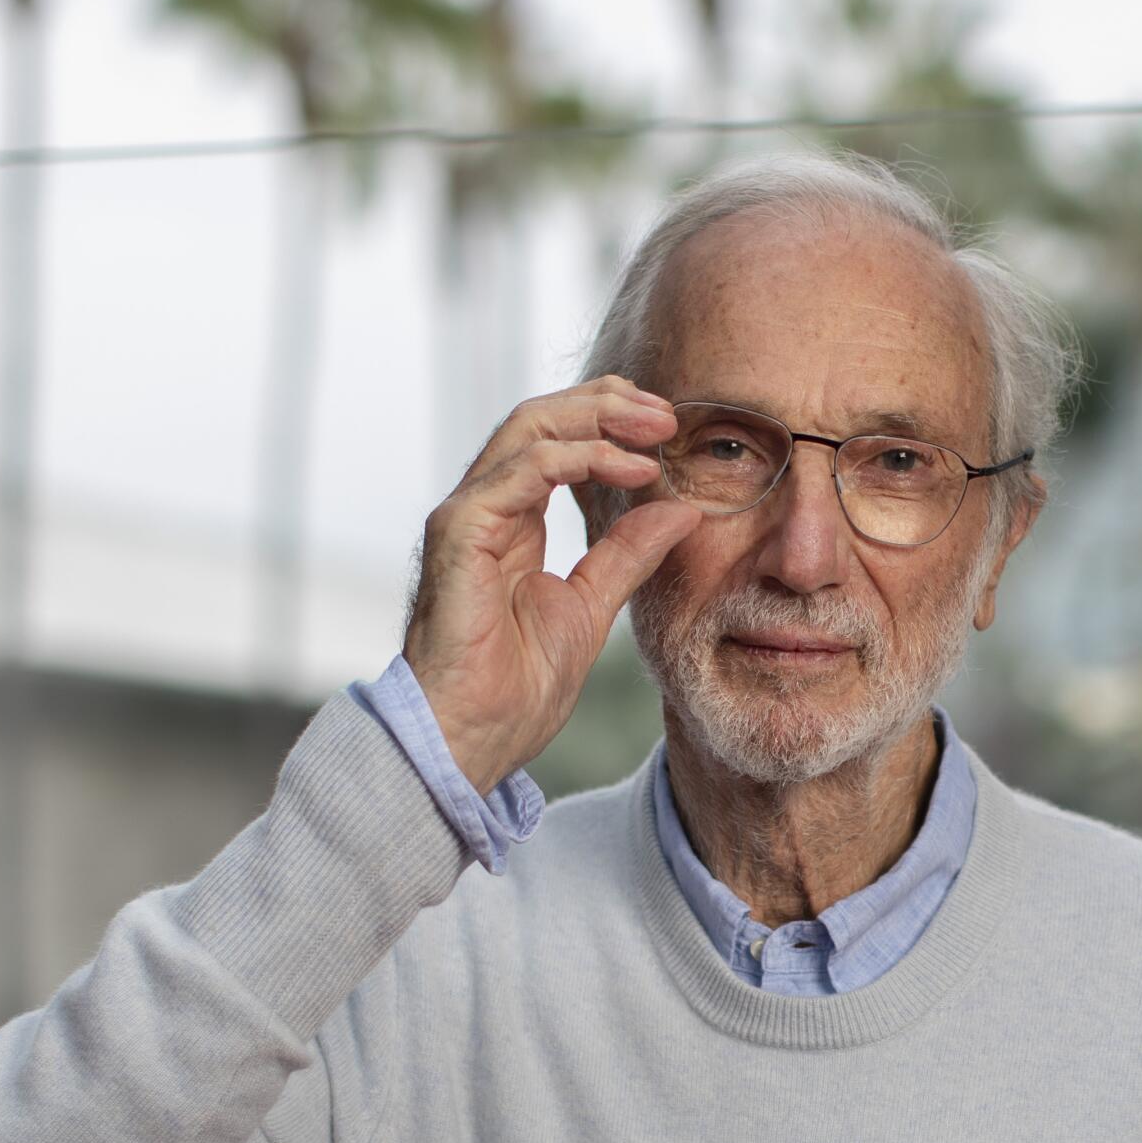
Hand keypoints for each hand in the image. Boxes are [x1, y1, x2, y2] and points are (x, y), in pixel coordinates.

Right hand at [403, 378, 692, 794]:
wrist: (473, 738)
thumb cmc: (515, 689)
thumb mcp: (592, 607)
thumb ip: (628, 554)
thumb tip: (681, 509)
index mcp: (510, 523)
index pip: (554, 443)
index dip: (608, 423)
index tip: (668, 430)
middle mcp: (484, 508)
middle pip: (541, 420)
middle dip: (607, 404)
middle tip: (668, 414)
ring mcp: (467, 515)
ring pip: (530, 429)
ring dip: (600, 419)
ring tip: (656, 430)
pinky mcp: (460, 531)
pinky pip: (524, 470)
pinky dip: (582, 458)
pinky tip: (631, 469)